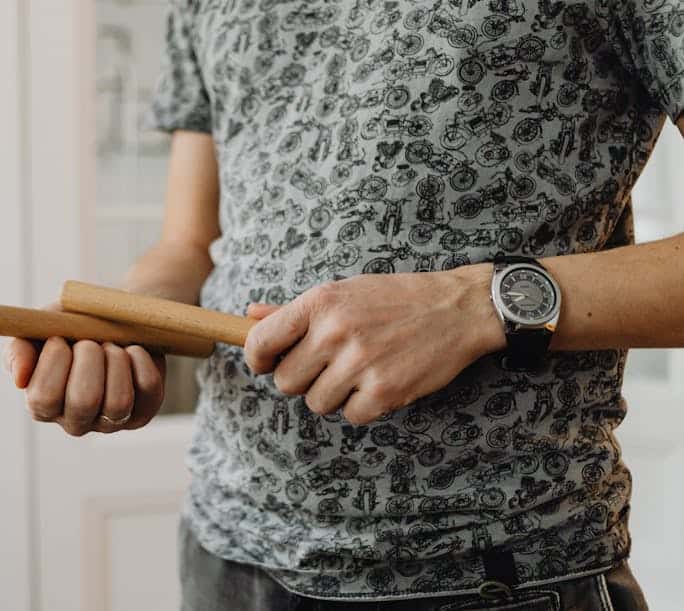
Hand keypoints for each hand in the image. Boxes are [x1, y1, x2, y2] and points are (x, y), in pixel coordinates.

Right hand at [4, 304, 165, 435]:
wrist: (114, 316)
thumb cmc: (71, 325)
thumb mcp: (40, 328)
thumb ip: (19, 349)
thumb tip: (20, 379)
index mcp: (43, 405)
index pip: (43, 399)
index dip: (53, 364)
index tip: (59, 339)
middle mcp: (76, 420)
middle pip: (83, 402)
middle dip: (88, 359)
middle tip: (89, 341)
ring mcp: (111, 421)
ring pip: (117, 402)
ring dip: (115, 361)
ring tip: (111, 345)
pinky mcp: (142, 411)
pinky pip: (147, 389)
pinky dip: (141, 360)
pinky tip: (132, 349)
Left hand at [243, 264, 504, 424]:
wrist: (457, 308)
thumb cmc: (394, 298)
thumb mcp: (343, 291)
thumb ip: (293, 309)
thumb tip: (249, 316)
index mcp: (320, 302)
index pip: (259, 342)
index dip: (258, 360)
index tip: (267, 363)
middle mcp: (335, 332)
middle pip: (286, 381)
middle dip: (302, 379)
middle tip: (327, 366)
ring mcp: (360, 363)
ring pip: (316, 403)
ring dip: (333, 394)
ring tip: (357, 372)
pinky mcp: (385, 390)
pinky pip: (351, 416)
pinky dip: (362, 406)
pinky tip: (378, 383)